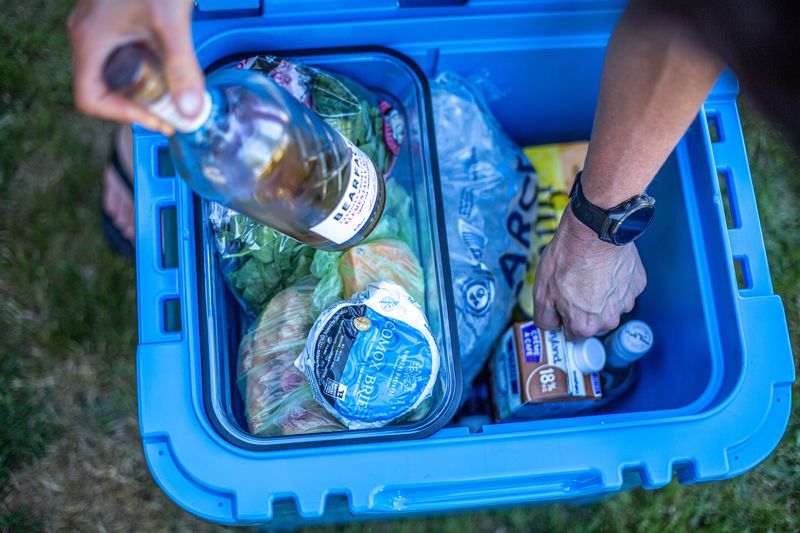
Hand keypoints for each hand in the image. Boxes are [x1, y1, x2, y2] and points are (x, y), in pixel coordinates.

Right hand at [68, 0, 202, 134]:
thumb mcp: (171, 23)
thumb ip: (182, 68)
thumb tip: (191, 110)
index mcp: (90, 40)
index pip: (90, 98)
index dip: (123, 115)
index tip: (157, 119)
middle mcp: (88, 36)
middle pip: (106, 88)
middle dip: (141, 103)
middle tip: (174, 110)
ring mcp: (100, 27)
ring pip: (118, 72)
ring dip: (147, 86)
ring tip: (178, 91)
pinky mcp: (116, 20)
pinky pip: (127, 54)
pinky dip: (149, 66)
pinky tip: (174, 64)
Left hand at [533, 208, 646, 339]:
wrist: (594, 231)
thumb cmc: (566, 259)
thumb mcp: (542, 292)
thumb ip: (545, 318)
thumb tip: (551, 326)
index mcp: (585, 326)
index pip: (572, 334)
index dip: (564, 317)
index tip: (561, 301)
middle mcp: (609, 320)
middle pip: (593, 322)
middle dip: (583, 308)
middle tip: (573, 284)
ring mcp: (626, 302)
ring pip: (609, 306)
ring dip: (600, 295)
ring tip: (589, 273)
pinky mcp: (637, 284)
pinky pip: (623, 289)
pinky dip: (615, 281)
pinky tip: (604, 266)